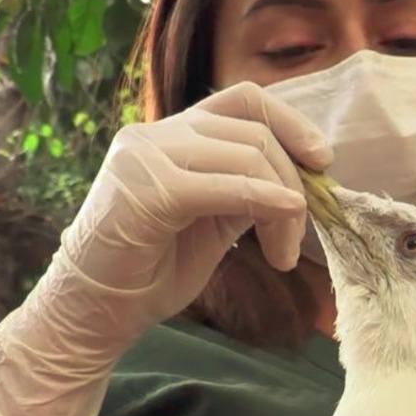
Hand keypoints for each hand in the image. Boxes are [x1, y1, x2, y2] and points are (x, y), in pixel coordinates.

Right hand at [0, 81, 331, 415]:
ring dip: (283, 205)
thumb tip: (299, 184)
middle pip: (253, 133)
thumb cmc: (149, 274)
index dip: (291, 122)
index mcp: (169, 135)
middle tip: (296, 242)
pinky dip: (265, 202)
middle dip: (294, 184)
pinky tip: (284, 229)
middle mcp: (153, 134)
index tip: (322, 162)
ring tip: (282, 255)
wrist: (94, 314)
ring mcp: (144, 157)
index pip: (242, 101)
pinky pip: (225, 187)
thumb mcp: (212, 224)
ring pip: (246, 157)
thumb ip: (245, 193)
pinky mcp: (146, 190)